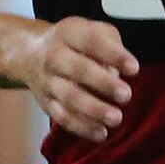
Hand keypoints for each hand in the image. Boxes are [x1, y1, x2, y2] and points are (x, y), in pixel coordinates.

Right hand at [17, 16, 135, 140]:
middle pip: (77, 69)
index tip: (134, 69)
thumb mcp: (94, 30)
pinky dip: (81, 127)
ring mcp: (47, 81)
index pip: (91, 42)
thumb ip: (110, 42)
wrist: (30, 53)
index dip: (113, 55)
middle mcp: (53, 56)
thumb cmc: (75, 43)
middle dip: (103, 83)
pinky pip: (62, 117)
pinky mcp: (46, 102)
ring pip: (68, 97)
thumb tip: (118, 69)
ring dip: (93, 110)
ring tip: (116, 119)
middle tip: (126, 95)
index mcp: (68, 33)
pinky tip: (101, 134)